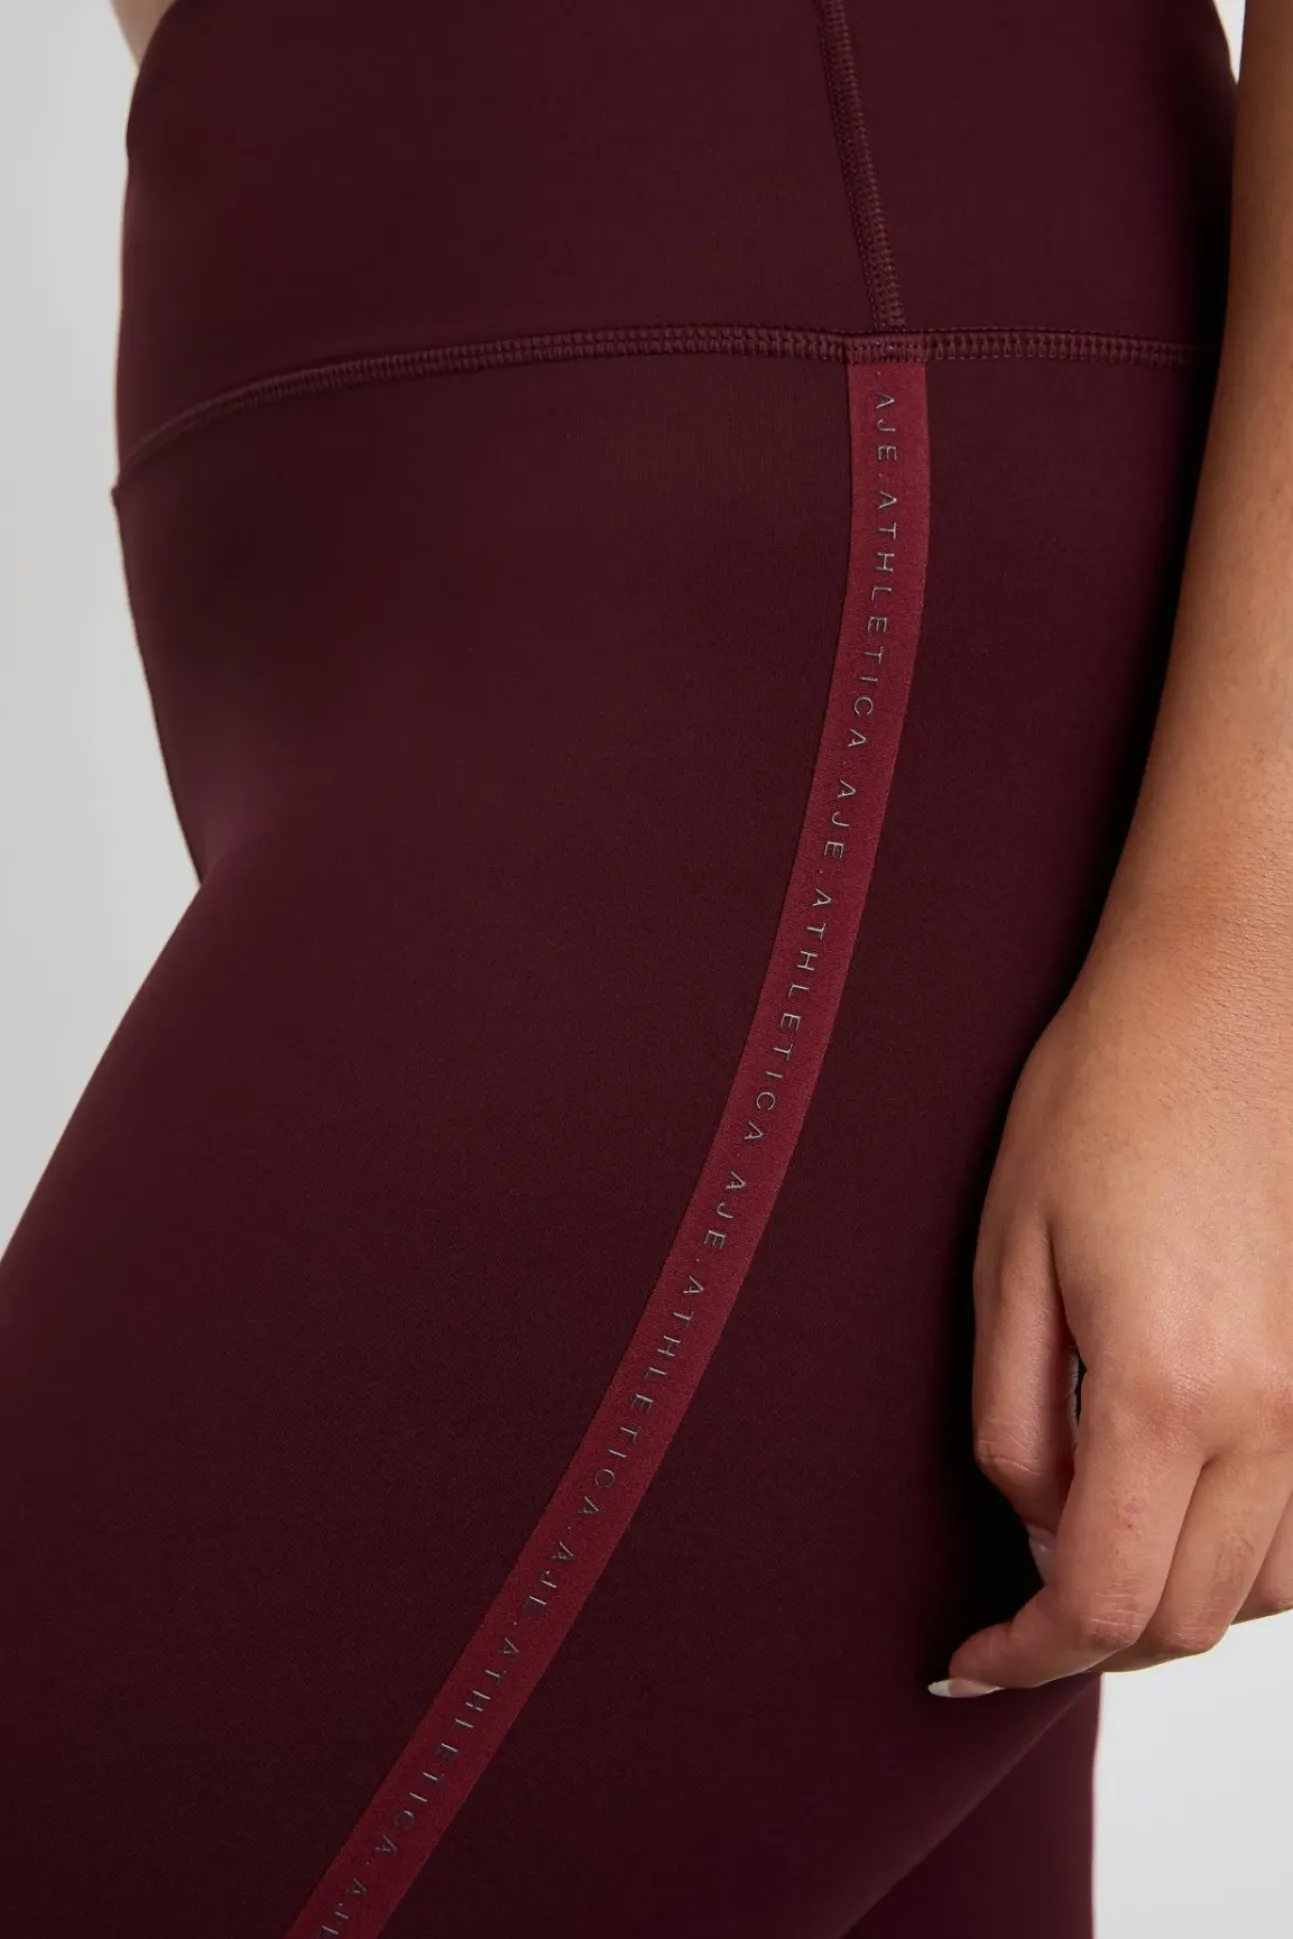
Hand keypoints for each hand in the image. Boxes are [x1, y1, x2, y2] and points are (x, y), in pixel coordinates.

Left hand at [935, 914, 1292, 1694]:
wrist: (1233, 999)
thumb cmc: (1106, 1099)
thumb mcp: (1011, 1256)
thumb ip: (1013, 1415)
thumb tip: (1033, 1522)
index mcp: (1169, 1389)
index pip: (1101, 1602)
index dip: (1022, 1655)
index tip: (966, 1658)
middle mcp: (1276, 1417)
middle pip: (1185, 1618)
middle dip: (1085, 1637)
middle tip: (1007, 1600)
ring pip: (1257, 1589)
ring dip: (1164, 1594)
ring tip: (1082, 1537)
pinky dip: (1235, 1549)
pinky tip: (1169, 1491)